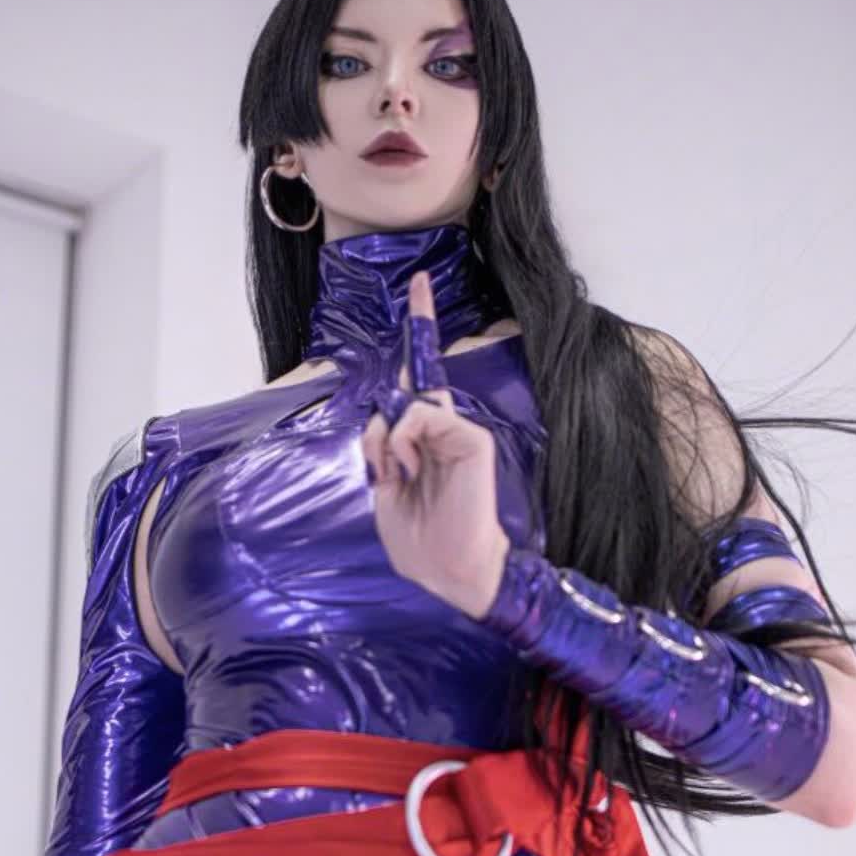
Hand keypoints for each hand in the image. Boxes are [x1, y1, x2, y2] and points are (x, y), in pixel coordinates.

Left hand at [360, 269, 510, 618]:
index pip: (419, 378)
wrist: (452, 571)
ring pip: (409, 405)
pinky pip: (423, 416)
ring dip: (392, 442)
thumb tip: (390, 412)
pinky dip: (406, 441)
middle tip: (399, 472)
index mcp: (422, 439)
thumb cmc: (420, 540)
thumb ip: (382, 447)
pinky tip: (413, 469)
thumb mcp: (384, 490)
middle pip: (414, 384)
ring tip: (405, 477)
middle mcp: (442, 428)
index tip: (419, 284)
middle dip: (391, 424)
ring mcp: (459, 431)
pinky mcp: (473, 439)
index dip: (420, 330)